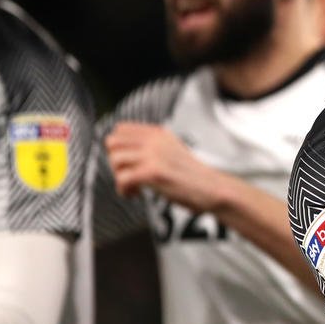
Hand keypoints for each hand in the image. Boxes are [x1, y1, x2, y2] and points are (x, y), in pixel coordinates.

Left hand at [104, 121, 223, 212]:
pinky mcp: (153, 172)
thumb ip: (151, 147)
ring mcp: (154, 155)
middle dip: (115, 161)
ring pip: (115, 160)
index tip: (129, 163)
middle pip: (113, 142)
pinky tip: (137, 194)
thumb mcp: (172, 151)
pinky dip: (125, 190)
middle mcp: (155, 140)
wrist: (212, 189)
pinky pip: (122, 178)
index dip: (119, 148)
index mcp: (158, 133)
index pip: (121, 129)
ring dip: (119, 177)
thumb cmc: (193, 176)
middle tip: (128, 175)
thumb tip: (122, 153)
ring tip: (134, 187)